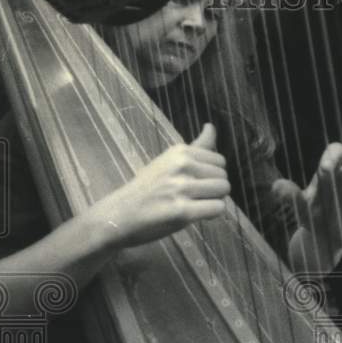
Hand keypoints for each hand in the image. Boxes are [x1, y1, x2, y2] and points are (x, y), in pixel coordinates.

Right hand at [89, 124, 229, 248]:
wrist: (117, 215)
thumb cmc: (146, 189)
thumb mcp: (168, 161)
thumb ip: (196, 147)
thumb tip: (211, 126)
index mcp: (180, 151)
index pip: (220, 161)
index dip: (211, 175)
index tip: (194, 183)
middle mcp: (182, 165)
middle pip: (223, 177)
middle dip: (214, 190)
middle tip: (192, 197)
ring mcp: (182, 187)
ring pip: (223, 191)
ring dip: (213, 201)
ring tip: (194, 205)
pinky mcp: (182, 211)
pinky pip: (218, 209)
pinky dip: (211, 215)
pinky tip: (195, 216)